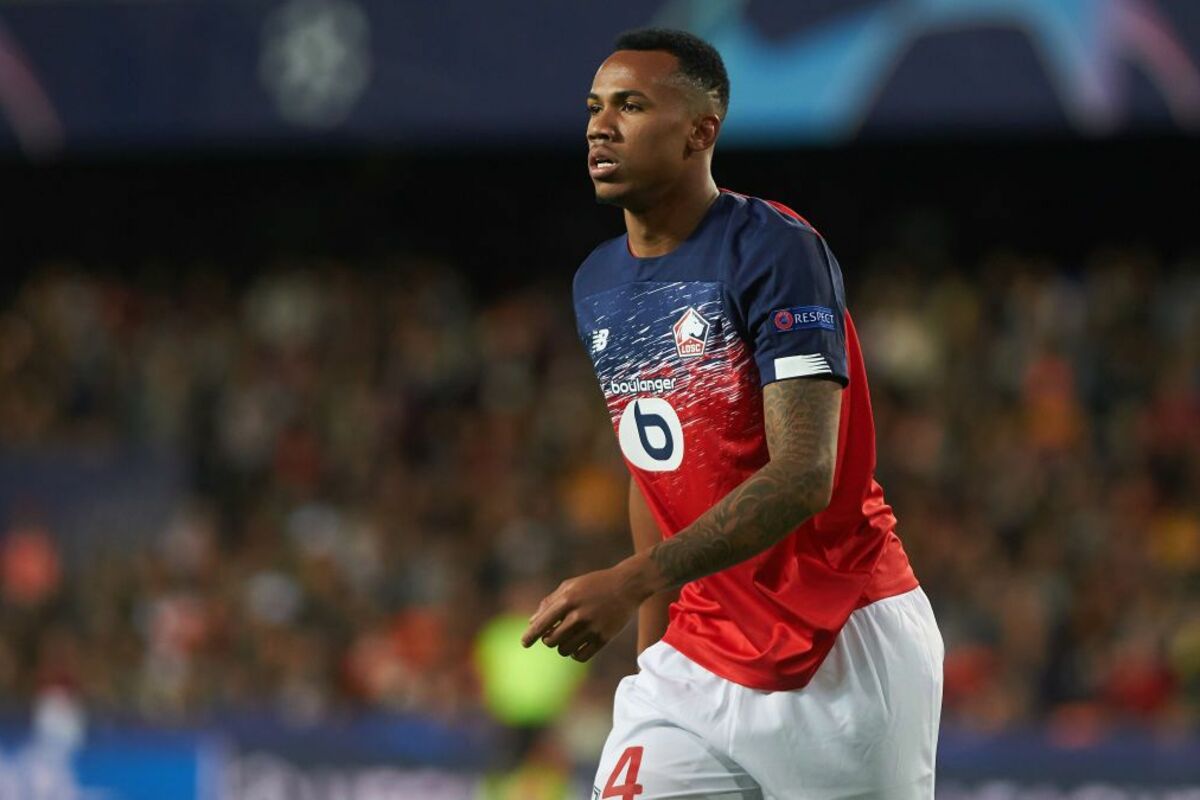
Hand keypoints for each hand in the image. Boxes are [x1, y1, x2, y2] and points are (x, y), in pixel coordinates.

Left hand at [520, 565, 648, 661]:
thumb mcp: (570, 585)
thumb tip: (532, 623)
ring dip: (562, 646)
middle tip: (554, 633)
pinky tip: (577, 645)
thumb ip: (550, 602)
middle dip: (548, 639)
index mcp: (568, 599)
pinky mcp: (604, 638)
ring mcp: (592, 628)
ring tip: (568, 637)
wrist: (627, 586)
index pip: (542, 624)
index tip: (524, 643)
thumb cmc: (594, 584)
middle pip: (551, 641)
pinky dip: (574, 654)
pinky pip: (580, 657)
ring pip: (564, 650)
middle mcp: (579, 615)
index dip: (530, 636)